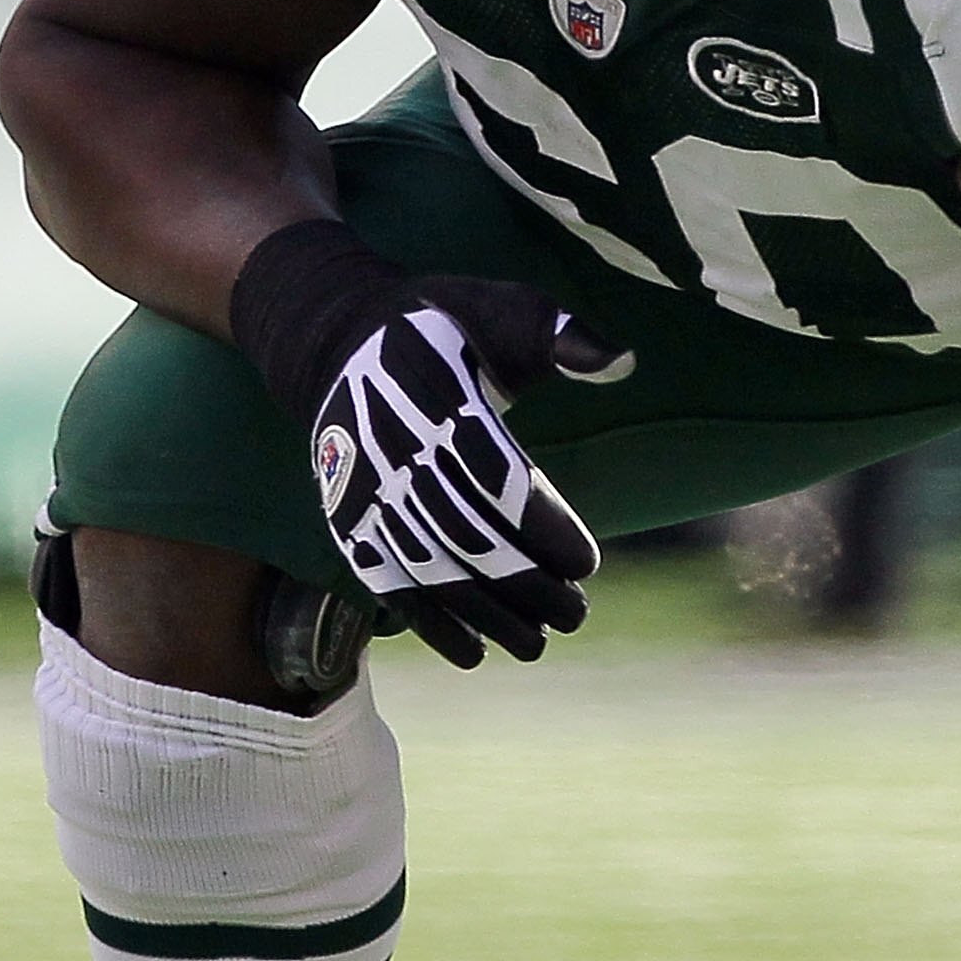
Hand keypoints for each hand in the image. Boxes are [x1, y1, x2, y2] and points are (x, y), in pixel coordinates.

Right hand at [229, 221, 630, 668]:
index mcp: (438, 397)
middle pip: (465, 534)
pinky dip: (426, 623)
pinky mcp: (345, 518)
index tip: (588, 563)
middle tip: (576, 615)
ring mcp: (364, 489)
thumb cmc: (440, 324)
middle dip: (525, 585)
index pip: (495, 477)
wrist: (335, 339)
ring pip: (427, 567)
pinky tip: (472, 654)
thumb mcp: (500, 305)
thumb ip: (562, 334)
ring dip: (484, 616)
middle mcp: (394, 449)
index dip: (543, 527)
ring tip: (536, 644)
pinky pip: (384, 580)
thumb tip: (626, 361)